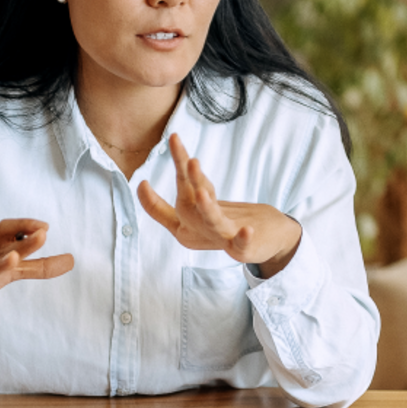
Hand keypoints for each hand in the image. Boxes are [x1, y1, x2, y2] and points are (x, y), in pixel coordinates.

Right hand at [137, 134, 302, 276]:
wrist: (264, 239)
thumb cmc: (226, 222)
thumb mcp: (199, 206)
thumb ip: (187, 188)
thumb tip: (152, 178)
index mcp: (186, 224)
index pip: (163, 211)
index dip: (149, 200)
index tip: (142, 183)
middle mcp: (200, 230)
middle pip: (189, 204)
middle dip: (188, 181)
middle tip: (189, 160)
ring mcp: (221, 237)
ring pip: (212, 221)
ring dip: (207, 207)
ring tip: (202, 192)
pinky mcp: (243, 247)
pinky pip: (242, 244)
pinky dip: (243, 238)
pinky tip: (247, 230)